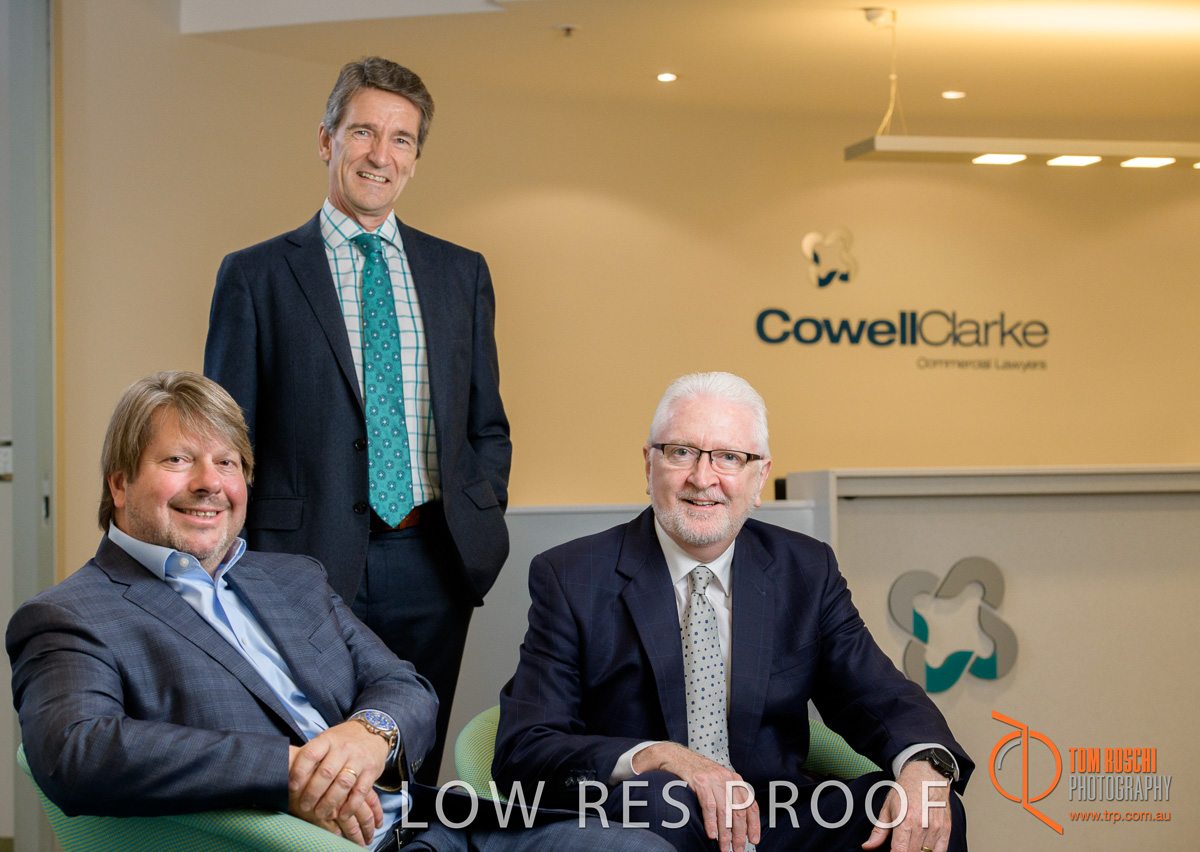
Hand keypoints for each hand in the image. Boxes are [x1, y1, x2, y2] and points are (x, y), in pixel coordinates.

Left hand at [287, 721, 389, 845]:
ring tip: (320, 813)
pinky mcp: (371, 770)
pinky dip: (351, 806)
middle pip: (326, 772)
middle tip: (305, 806)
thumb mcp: (326, 740)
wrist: (373, 730)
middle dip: (312, 793)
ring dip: (330, 802)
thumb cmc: (342, 740)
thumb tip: (282, 770)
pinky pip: (361, 791)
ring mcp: (358, 759)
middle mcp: (343, 748)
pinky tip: (342, 815)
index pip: (310, 754)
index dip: (299, 772)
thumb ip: (309, 755)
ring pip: (343, 783)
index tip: (291, 787)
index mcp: (327, 740)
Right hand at [634, 741, 759, 851]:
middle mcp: (727, 779)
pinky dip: (711, 822)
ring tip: (724, 847)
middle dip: (739, 835)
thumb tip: (737, 824)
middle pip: (739, 811)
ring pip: (725, 812)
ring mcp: (714, 779)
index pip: (751, 805)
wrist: (676, 757)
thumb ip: (728, 797)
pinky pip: (709, 806)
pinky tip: (711, 834)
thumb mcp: (718, 782)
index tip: (753, 840)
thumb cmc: (697, 773)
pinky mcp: (700, 781)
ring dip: (725, 833)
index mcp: (735, 780)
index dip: (754, 825)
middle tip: (737, 849)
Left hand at [862, 760, 951, 851]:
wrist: (927, 774)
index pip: (899, 851)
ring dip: (917, 851)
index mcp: (904, 820)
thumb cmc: (906, 790)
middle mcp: (921, 825)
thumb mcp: (887, 808)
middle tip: (900, 846)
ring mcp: (936, 828)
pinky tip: (923, 848)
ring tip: (910, 844)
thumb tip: (867, 847)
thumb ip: (878, 831)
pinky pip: (941, 851)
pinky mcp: (946, 829)